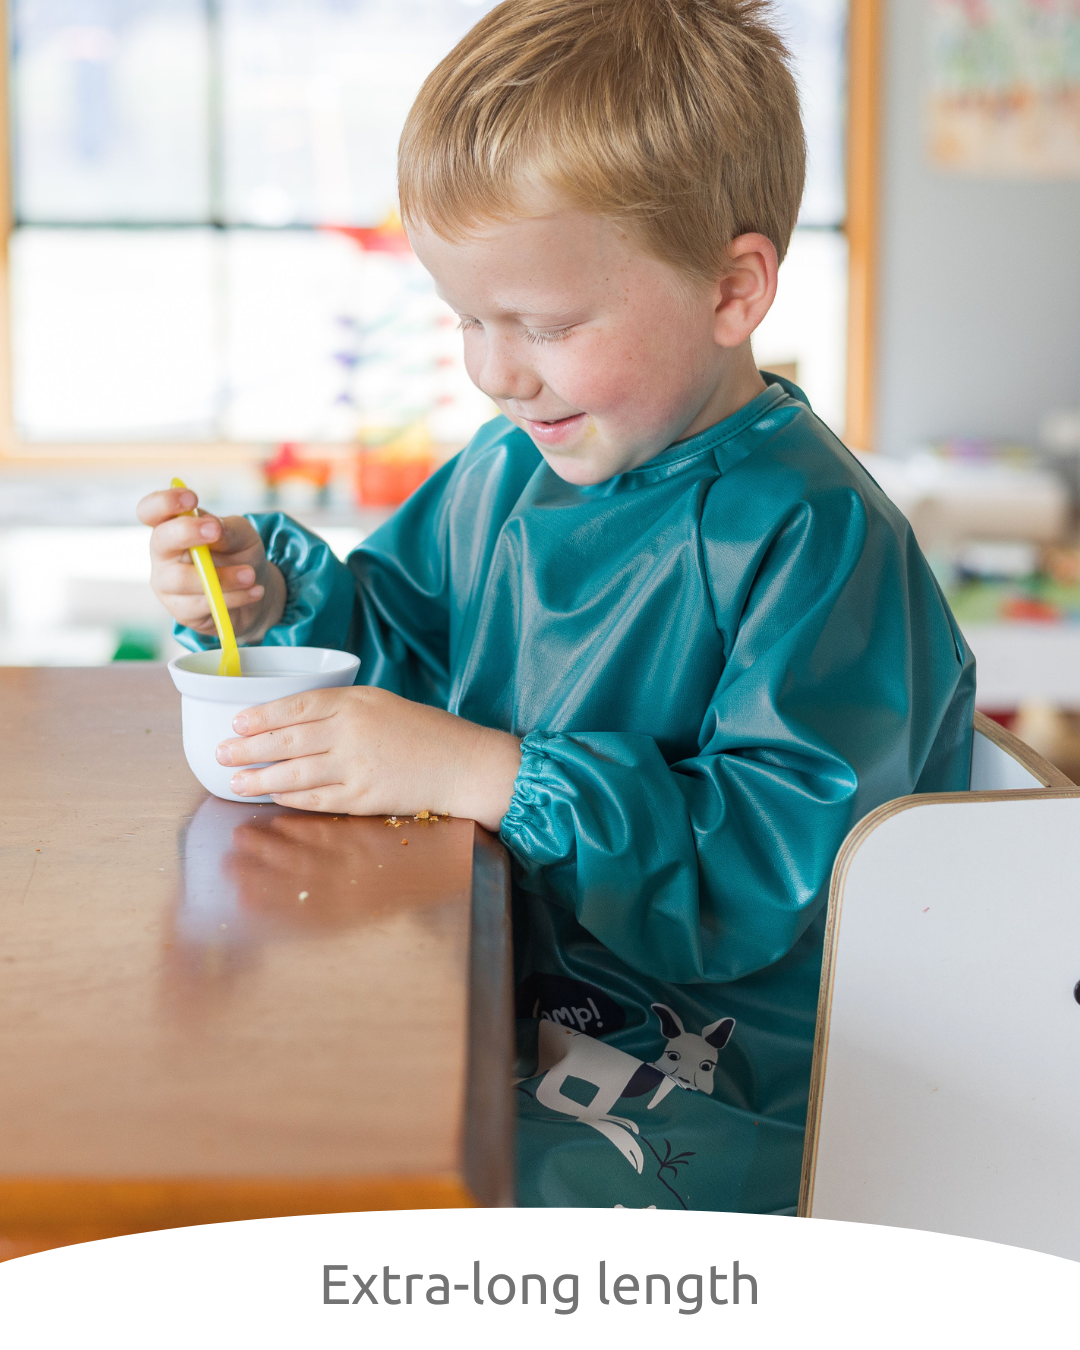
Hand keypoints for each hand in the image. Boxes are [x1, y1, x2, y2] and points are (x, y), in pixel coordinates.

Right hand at [136, 485, 286, 641]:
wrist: (254, 589)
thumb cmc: (239, 553)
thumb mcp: (243, 535)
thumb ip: (229, 529)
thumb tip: (214, 528)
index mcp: (172, 526)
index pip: (150, 510)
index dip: (164, 503)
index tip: (191, 499)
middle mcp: (163, 553)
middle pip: (159, 540)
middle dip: (187, 533)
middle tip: (215, 530)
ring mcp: (167, 584)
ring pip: (182, 579)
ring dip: (222, 576)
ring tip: (251, 575)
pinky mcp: (181, 611)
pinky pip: (202, 604)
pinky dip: (234, 598)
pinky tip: (254, 592)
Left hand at [215, 686, 521, 830]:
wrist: (464, 764)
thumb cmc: (425, 732)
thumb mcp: (382, 703)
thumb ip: (341, 709)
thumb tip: (295, 721)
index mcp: (356, 702)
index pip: (296, 706)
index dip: (262, 716)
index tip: (237, 722)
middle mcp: (352, 732)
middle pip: (287, 740)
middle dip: (248, 748)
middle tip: (221, 754)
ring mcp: (356, 767)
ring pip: (295, 772)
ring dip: (260, 778)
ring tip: (235, 782)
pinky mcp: (364, 797)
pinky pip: (316, 798)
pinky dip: (290, 797)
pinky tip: (272, 796)